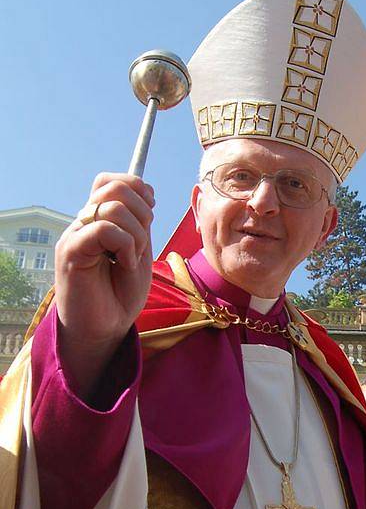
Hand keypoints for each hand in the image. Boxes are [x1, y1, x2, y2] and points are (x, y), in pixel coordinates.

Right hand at [55, 173, 154, 395]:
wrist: (105, 328)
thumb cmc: (121, 295)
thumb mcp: (139, 251)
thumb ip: (139, 222)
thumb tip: (145, 190)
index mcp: (100, 220)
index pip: (111, 180)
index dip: (137, 189)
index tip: (150, 215)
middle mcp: (84, 223)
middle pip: (114, 186)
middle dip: (142, 212)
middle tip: (141, 244)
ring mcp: (76, 235)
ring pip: (114, 207)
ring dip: (136, 235)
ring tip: (131, 261)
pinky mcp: (72, 251)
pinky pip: (105, 229)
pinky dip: (126, 246)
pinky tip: (124, 265)